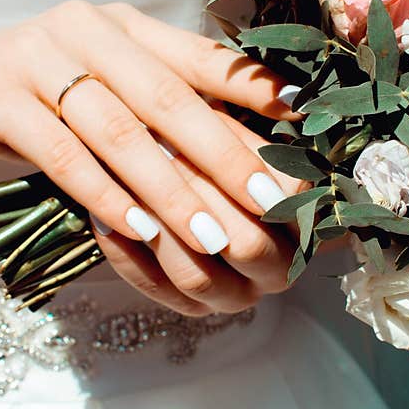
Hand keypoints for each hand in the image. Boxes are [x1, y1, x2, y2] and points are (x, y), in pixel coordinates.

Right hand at [0, 1, 301, 312]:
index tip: (303, 132)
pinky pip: (60, 152)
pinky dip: (103, 194)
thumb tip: (233, 148)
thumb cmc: (32, 100)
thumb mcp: (98, 91)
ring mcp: (33, 53)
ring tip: (211, 234)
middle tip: (270, 205)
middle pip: (168, 97)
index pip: (200, 57)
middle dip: (226, 156)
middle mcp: (83, 27)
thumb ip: (154, 105)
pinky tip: (138, 229)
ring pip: (118, 131)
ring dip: (170, 189)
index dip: (255, 93)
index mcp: (121, 24)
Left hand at [95, 113, 302, 315]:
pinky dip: (127, 256)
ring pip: (198, 277)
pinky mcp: (192, 307)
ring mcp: (235, 295)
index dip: (247, 172)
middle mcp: (278, 270)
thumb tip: (286, 102)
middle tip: (160, 153)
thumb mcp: (234, 126)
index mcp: (306, 228)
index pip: (284, 208)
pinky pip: (156, 289)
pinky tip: (102, 219)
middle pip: (246, 246)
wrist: (182, 177)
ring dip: (162, 231)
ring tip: (126, 186)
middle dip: (200, 198)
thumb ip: (256, 123)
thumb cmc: (210, 144)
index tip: (207, 129)